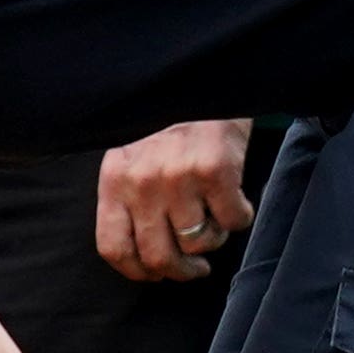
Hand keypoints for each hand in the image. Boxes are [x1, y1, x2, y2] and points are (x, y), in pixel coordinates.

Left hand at [95, 118, 256, 282]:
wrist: (196, 78)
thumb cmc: (164, 120)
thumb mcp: (128, 154)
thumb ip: (128, 195)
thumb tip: (141, 251)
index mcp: (114, 181)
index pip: (114, 248)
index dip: (137, 271)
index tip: (155, 274)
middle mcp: (142, 183)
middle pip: (158, 257)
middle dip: (181, 271)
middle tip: (195, 268)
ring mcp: (178, 178)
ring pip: (199, 242)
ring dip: (212, 239)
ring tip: (214, 220)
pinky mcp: (216, 171)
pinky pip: (233, 220)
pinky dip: (239, 217)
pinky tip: (235, 200)